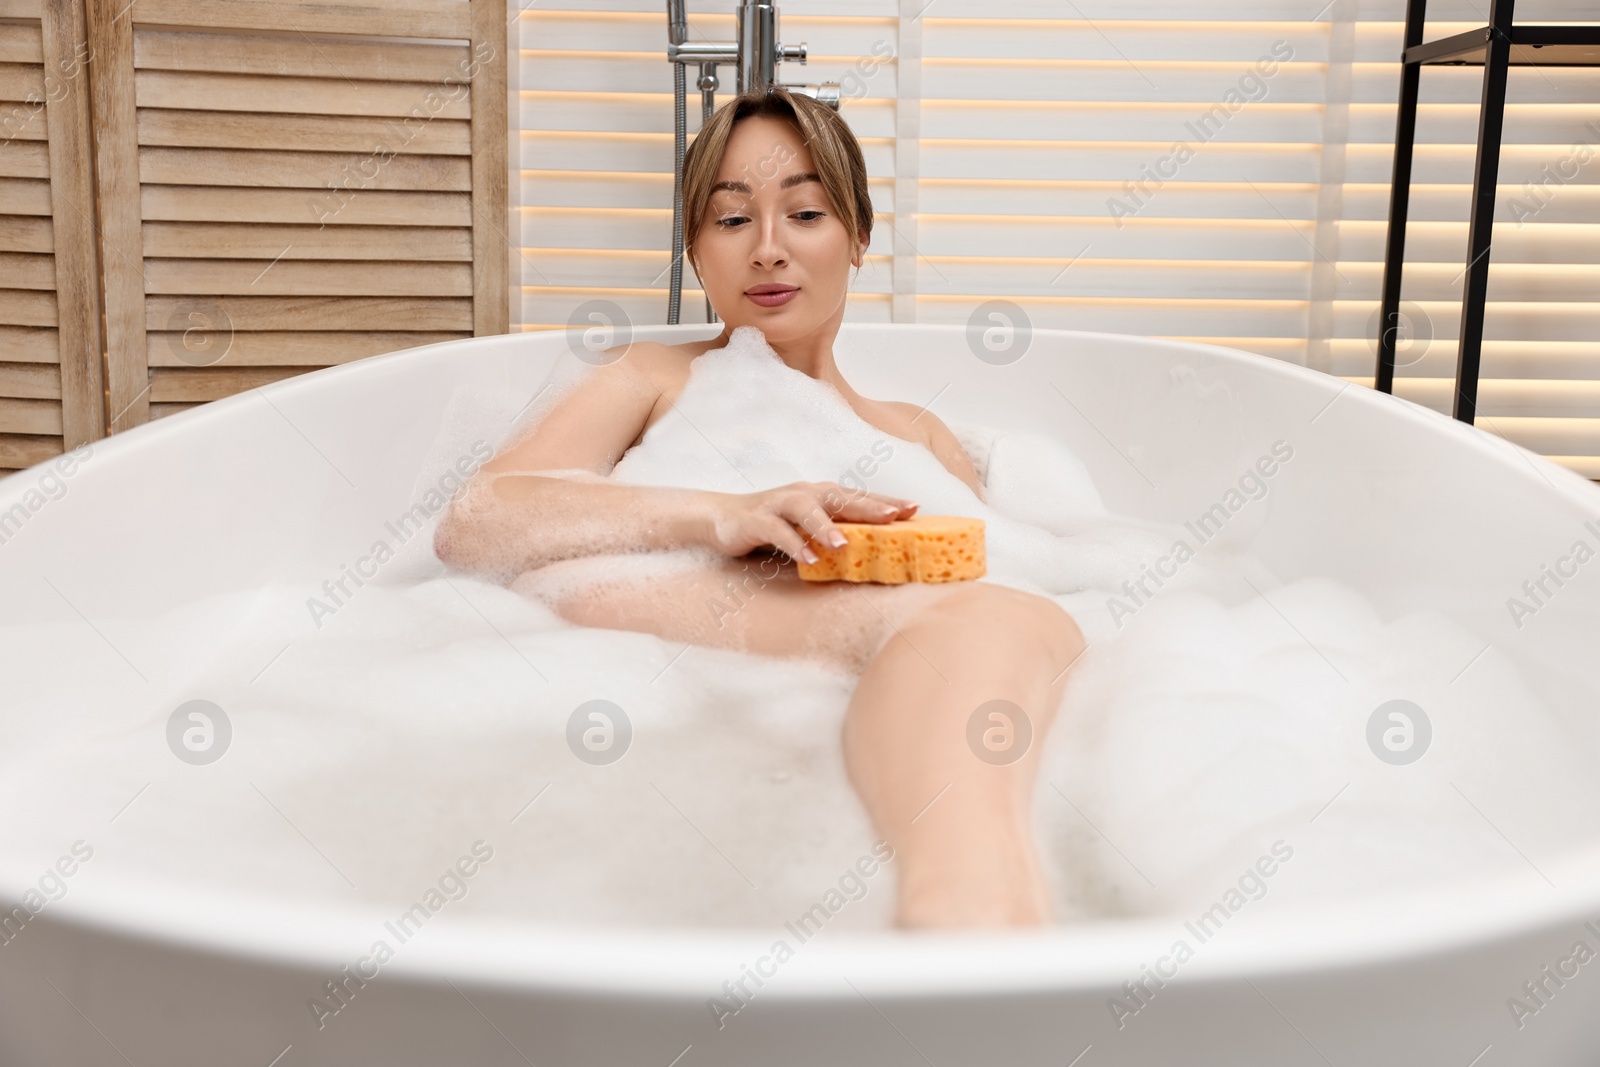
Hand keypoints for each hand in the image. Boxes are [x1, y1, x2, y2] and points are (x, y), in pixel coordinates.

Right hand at [704, 482, 917, 563]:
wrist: (721, 518)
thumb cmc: (774, 525)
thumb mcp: (809, 527)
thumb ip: (836, 533)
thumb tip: (877, 551)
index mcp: (821, 494)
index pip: (859, 496)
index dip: (886, 501)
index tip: (916, 509)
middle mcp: (804, 493)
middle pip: (840, 497)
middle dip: (868, 506)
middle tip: (896, 517)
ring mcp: (779, 504)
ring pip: (806, 509)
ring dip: (826, 525)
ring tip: (844, 544)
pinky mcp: (756, 520)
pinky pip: (776, 531)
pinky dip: (792, 544)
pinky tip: (807, 558)